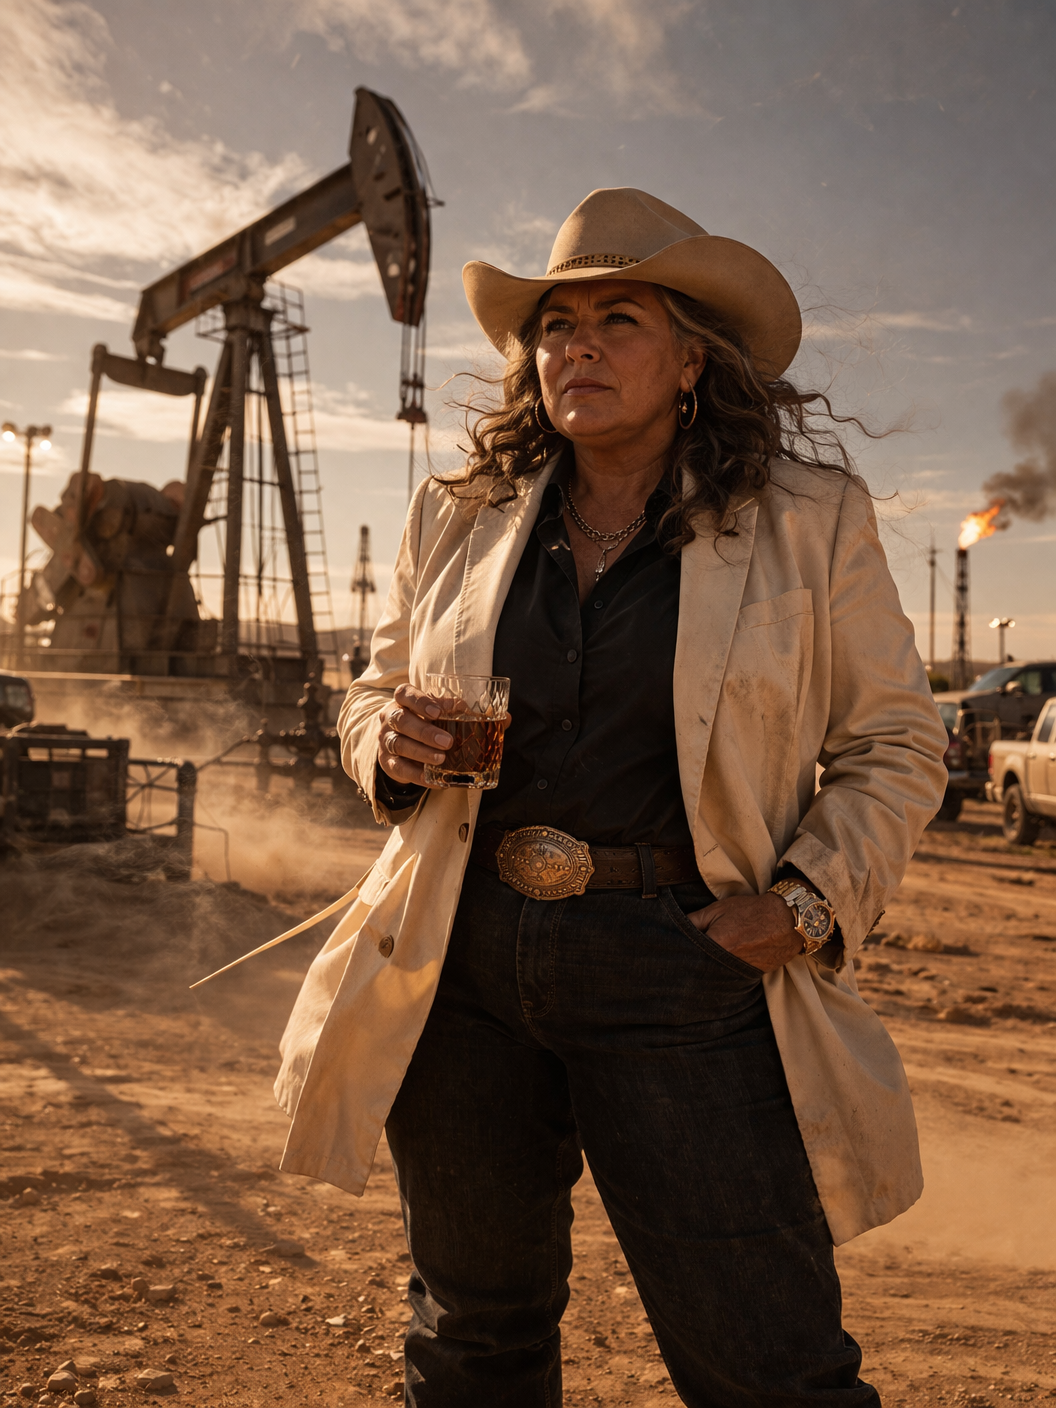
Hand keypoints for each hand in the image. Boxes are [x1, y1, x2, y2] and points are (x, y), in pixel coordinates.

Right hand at [377, 684, 510, 788]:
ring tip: (441, 759)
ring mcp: (386, 740)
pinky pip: (399, 768)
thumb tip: (506, 718)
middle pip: (400, 720)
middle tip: (448, 741)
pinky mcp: (387, 762)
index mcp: (404, 701)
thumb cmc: (427, 723)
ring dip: (420, 752)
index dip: (419, 701)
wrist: (400, 744)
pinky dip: (416, 774)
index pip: (405, 693)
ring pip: (398, 744)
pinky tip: (433, 778)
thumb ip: (469, 714)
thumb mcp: (443, 715)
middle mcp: (390, 718)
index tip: (437, 711)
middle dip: (424, 731)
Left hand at [684, 893, 802, 972]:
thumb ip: (693, 920)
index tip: (672, 951)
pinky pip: (731, 978)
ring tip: (708, 961)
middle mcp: (725, 965)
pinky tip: (723, 964)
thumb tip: (675, 927)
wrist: (787, 920)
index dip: (680, 952)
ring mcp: (739, 973)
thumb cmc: (750, 911)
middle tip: (688, 959)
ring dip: (708, 970)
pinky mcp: (751, 977)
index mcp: (714, 946)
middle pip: (699, 969)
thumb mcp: (717, 909)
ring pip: (715, 976)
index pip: (687, 955)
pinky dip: (725, 972)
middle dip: (693, 964)